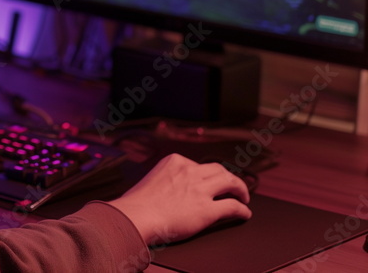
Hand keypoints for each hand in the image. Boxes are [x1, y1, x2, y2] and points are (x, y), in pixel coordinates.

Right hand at [106, 153, 251, 245]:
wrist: (135, 217)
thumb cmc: (137, 204)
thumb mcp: (152, 179)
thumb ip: (166, 178)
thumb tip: (171, 187)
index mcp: (175, 162)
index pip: (198, 164)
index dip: (207, 174)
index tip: (209, 180)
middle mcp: (190, 171)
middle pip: (219, 169)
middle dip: (228, 178)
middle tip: (232, 186)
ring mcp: (200, 190)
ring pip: (231, 182)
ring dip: (240, 189)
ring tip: (243, 197)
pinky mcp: (207, 210)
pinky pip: (232, 207)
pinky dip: (242, 210)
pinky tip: (244, 213)